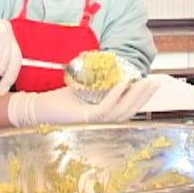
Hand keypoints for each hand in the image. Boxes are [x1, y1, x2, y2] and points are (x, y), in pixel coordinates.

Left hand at [7, 77, 160, 126]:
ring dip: (134, 96)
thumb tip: (115, 70)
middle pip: (129, 111)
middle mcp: (101, 122)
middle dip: (144, 97)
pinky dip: (115, 96)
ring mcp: (94, 121)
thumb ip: (100, 85)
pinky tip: (122, 84)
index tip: (151, 84)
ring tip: (143, 82)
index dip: (142, 99)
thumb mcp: (85, 90)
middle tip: (155, 83)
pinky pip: (105, 108)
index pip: (128, 109)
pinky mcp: (85, 118)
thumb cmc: (60, 99)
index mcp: (103, 116)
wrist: (39, 108)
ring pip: (121, 111)